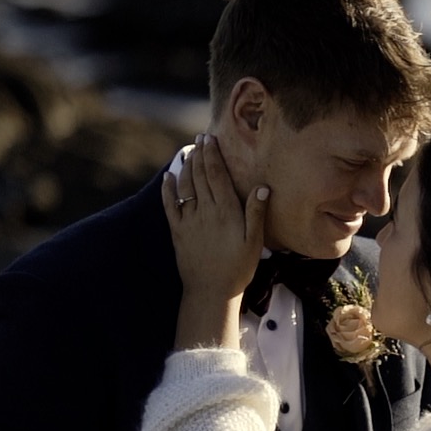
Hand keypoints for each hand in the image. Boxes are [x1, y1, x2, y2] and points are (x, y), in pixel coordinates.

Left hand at [162, 135, 265, 300]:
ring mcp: (188, 221)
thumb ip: (256, 213)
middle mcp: (205, 211)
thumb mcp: (254, 242)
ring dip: (187, 166)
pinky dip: (168, 189)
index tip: (210, 139)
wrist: (210, 292)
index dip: (213, 155)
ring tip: (190, 152)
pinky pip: (169, 205)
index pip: (217, 176)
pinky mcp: (177, 232)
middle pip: (201, 176)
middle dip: (200, 155)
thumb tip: (262, 186)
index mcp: (225, 211)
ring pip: (186, 186)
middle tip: (201, 138)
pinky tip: (169, 177)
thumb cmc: (238, 268)